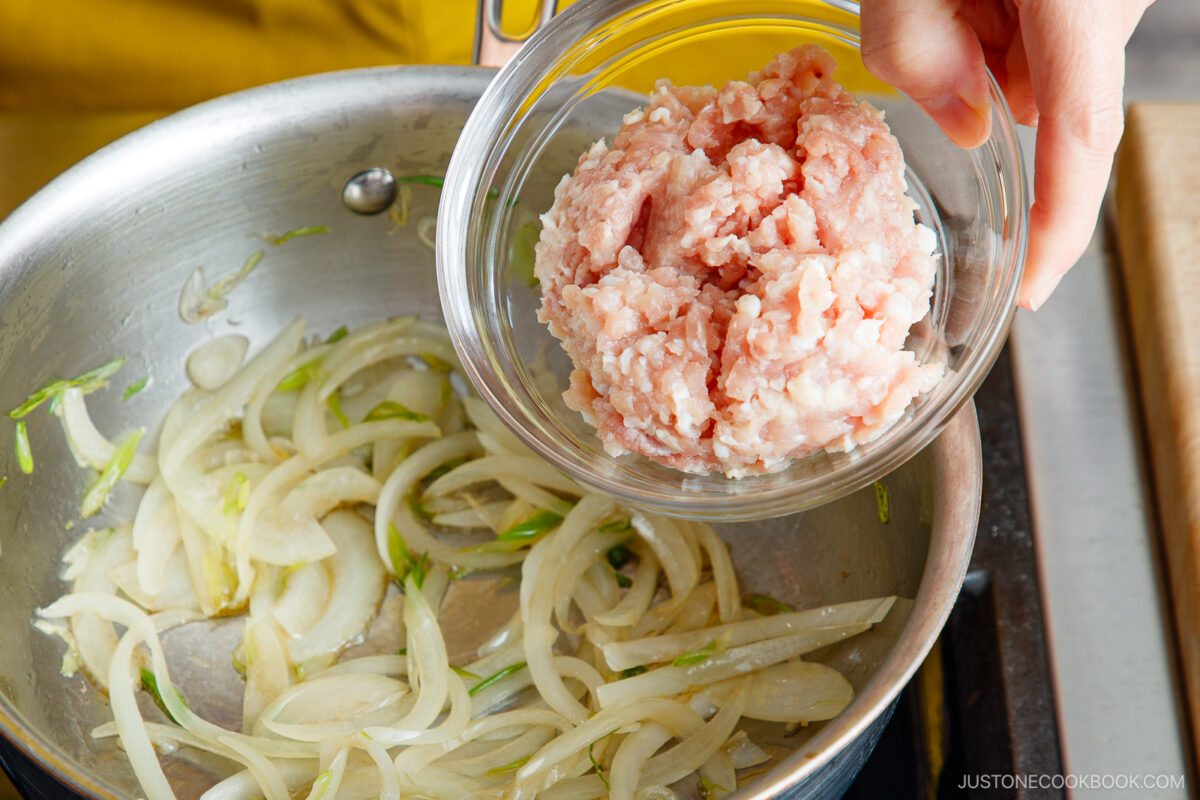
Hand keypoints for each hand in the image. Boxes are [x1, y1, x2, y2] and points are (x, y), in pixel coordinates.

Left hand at [860, 0, 1153, 308]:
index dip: (1059, 227)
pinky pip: (1057, 42)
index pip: (1079, 138)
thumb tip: (963, 128)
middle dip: (984, 102)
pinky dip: (1009, 35)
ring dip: (992, 61)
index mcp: (1078, 3)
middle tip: (930, 33)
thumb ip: (913, 48)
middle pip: (1053, 107)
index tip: (1031, 291)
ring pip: (1051, 75)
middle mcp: (1116, 3)